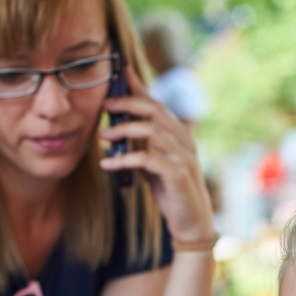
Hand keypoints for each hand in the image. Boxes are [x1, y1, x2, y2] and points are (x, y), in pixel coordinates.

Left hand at [100, 65, 213, 243]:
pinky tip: (107, 164)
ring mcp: (183, 156)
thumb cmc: (171, 192)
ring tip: (103, 136)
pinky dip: (124, 159)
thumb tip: (117, 131)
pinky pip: (147, 159)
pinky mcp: (177, 174)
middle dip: (128, 104)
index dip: (140, 88)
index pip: (157, 104)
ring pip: (151, 131)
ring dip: (124, 130)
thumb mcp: (154, 164)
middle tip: (104, 107)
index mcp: (179, 134)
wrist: (191, 222)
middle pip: (154, 111)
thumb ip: (142, 146)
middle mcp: (184, 140)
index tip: (121, 73)